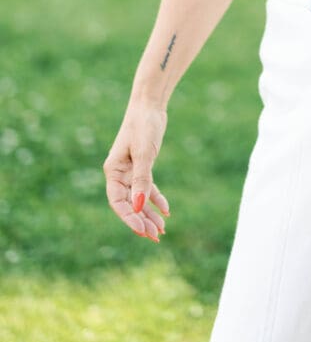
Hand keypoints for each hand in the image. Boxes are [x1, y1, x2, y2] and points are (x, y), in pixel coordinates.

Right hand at [103, 103, 169, 240]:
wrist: (149, 105)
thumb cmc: (143, 125)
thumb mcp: (144, 153)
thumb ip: (141, 180)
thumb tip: (138, 206)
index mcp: (113, 171)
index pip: (118, 202)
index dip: (129, 218)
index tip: (142, 230)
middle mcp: (119, 174)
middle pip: (128, 204)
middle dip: (141, 221)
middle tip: (155, 236)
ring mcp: (131, 171)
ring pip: (139, 198)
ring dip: (149, 214)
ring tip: (162, 230)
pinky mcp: (143, 166)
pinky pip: (148, 188)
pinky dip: (156, 199)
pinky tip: (166, 211)